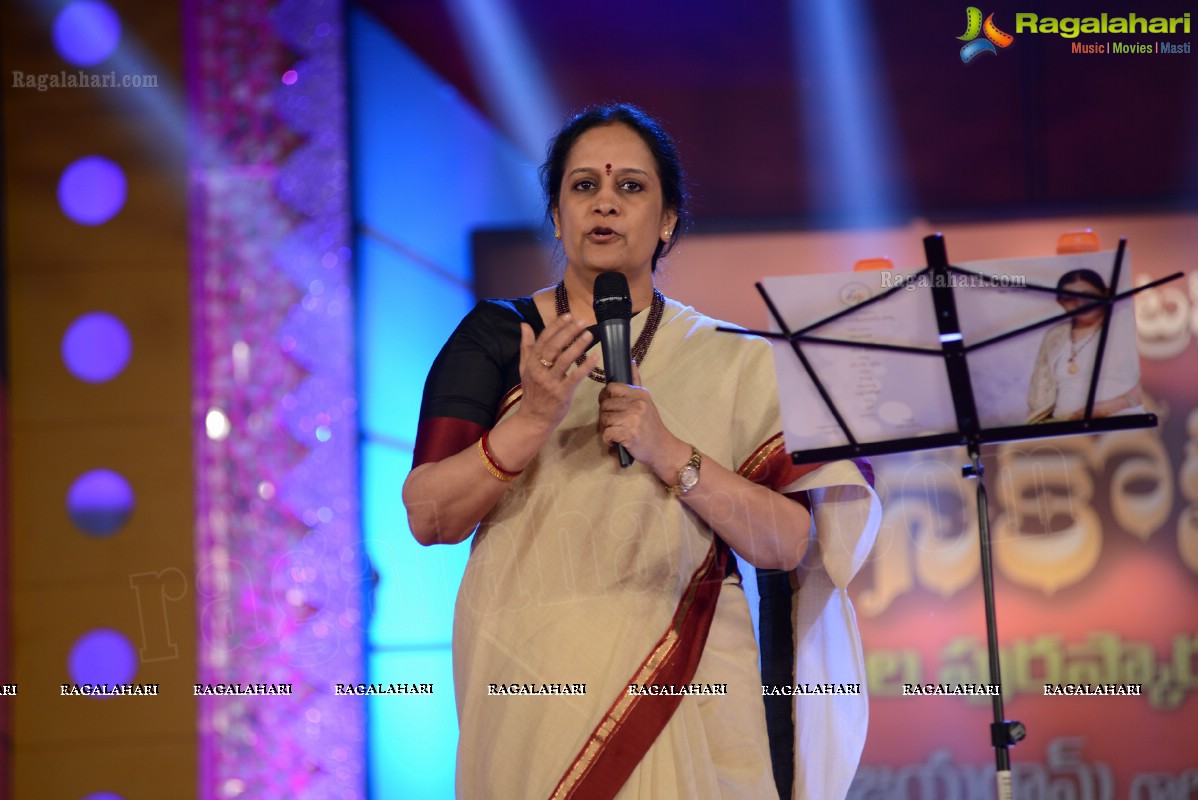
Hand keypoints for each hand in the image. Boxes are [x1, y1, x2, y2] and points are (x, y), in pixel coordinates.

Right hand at [516, 314, 597, 434]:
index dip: (556, 326)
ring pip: (565, 360)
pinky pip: (575, 377)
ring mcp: (550, 382)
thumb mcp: (524, 368)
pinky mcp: (562, 393)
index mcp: (531, 362)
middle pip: (554, 347)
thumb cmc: (532, 392)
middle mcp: (539, 370)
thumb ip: (526, 346)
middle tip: (582, 322)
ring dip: (578, 346)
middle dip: (568, 332)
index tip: (568, 316)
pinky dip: (585, 366)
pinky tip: (595, 357)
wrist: (533, 419)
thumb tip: (524, 325)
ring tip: (590, 335)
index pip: (543, 340)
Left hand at [597, 361, 689, 479]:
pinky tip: (615, 442)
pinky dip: (608, 440)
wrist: (663, 449)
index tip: (610, 406)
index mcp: (639, 394)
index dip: (605, 397)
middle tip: (613, 424)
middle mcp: (637, 404)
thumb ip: (636, 383)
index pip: (612, 388)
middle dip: (605, 416)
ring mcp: (633, 419)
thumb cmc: (651, 426)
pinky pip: (607, 434)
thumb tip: (631, 362)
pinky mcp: (629, 434)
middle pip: (605, 405)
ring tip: (615, 433)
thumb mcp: (646, 402)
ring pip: (604, 419)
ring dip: (606, 429)